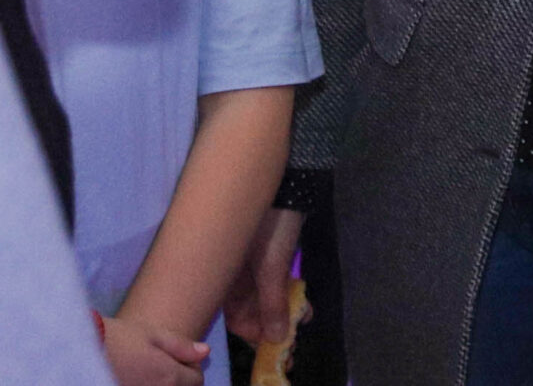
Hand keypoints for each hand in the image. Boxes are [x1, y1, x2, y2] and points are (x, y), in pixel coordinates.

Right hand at [99, 313, 206, 385]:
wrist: (79, 351)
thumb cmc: (117, 337)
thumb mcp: (151, 334)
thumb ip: (181, 346)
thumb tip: (206, 352)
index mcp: (169, 376)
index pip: (197, 381)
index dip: (192, 367)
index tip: (178, 358)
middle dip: (180, 380)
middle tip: (164, 364)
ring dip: (164, 384)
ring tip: (150, 371)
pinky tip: (138, 377)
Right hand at [222, 206, 304, 345]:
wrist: (286, 186)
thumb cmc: (270, 227)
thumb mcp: (272, 268)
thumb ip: (273, 304)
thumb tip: (277, 338)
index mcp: (227, 281)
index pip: (238, 321)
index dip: (257, 336)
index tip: (279, 346)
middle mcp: (237, 278)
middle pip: (252, 314)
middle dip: (273, 327)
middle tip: (294, 338)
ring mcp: (254, 269)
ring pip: (267, 300)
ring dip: (286, 312)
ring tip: (304, 316)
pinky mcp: (269, 259)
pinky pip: (277, 286)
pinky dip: (289, 296)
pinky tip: (305, 302)